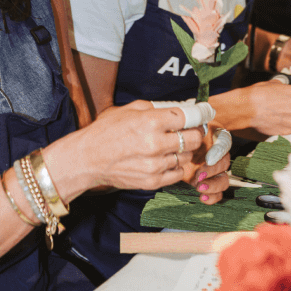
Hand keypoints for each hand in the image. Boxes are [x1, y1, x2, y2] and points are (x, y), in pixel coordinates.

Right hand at [80, 101, 204, 191]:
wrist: (86, 159)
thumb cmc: (106, 132)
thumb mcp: (128, 110)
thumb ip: (157, 108)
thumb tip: (182, 108)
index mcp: (150, 122)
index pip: (188, 117)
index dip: (198, 114)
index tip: (203, 113)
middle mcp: (155, 144)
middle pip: (194, 138)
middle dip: (194, 132)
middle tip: (189, 130)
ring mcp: (155, 165)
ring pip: (187, 156)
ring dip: (182, 150)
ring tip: (169, 145)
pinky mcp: (152, 182)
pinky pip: (178, 173)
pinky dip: (175, 165)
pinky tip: (165, 159)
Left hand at [184, 126, 229, 205]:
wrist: (180, 143)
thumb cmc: (185, 132)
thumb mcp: (189, 126)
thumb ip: (192, 128)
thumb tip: (191, 131)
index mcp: (217, 139)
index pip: (223, 145)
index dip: (218, 153)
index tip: (208, 159)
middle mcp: (218, 156)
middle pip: (224, 165)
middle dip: (212, 172)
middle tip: (198, 176)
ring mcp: (213, 171)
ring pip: (223, 181)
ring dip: (213, 186)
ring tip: (199, 188)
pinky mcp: (206, 182)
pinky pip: (216, 193)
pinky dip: (212, 197)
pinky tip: (202, 198)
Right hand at [236, 82, 290, 136]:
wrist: (249, 108)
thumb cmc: (260, 94)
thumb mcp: (276, 84)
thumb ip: (287, 89)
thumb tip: (288, 91)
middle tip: (286, 108)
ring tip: (278, 114)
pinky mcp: (289, 131)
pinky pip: (290, 128)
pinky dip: (284, 125)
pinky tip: (275, 120)